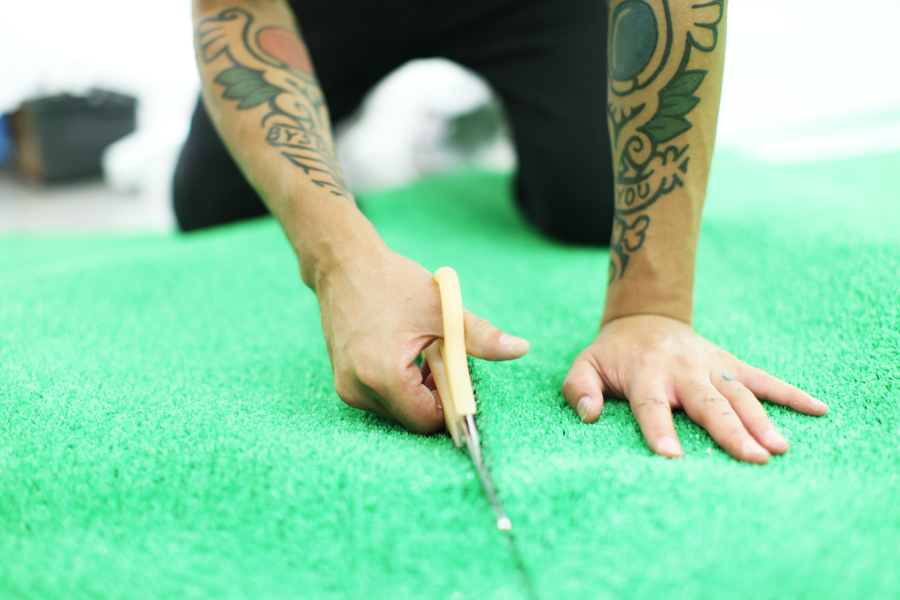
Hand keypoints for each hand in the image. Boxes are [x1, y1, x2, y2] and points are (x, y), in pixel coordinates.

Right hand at [316, 246, 528, 433]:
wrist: (343, 265)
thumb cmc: (391, 283)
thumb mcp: (443, 310)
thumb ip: (482, 337)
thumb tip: (521, 348)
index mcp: (383, 374)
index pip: (426, 420)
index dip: (452, 407)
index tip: (464, 383)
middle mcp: (359, 388)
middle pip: (412, 418)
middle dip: (436, 396)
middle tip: (444, 360)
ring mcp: (347, 387)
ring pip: (398, 410)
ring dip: (419, 391)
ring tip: (424, 353)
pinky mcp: (344, 381)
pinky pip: (381, 398)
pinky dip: (401, 385)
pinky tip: (408, 355)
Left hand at [562, 314, 827, 462]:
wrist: (644, 317)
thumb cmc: (613, 353)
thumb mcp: (585, 364)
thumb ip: (580, 387)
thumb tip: (588, 413)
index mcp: (646, 373)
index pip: (652, 406)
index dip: (660, 430)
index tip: (672, 458)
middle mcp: (682, 368)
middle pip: (707, 403)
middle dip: (729, 431)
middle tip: (751, 459)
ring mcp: (711, 365)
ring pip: (739, 394)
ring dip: (760, 420)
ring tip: (779, 449)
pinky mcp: (729, 364)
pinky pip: (763, 378)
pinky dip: (791, 393)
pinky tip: (818, 410)